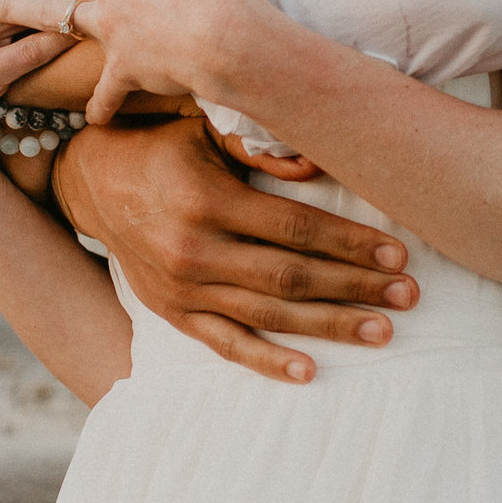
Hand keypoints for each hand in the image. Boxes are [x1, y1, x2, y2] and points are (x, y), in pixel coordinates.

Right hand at [56, 114, 415, 383]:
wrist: (92, 183)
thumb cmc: (165, 147)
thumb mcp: (204, 130)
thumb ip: (257, 146)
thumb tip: (319, 163)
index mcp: (208, 201)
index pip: (295, 229)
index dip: (350, 243)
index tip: (397, 253)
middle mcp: (195, 251)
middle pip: (291, 277)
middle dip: (355, 287)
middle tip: (409, 296)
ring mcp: (184, 290)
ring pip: (269, 315)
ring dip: (330, 326)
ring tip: (382, 331)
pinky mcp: (174, 314)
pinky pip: (227, 343)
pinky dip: (268, 361)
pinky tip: (310, 372)